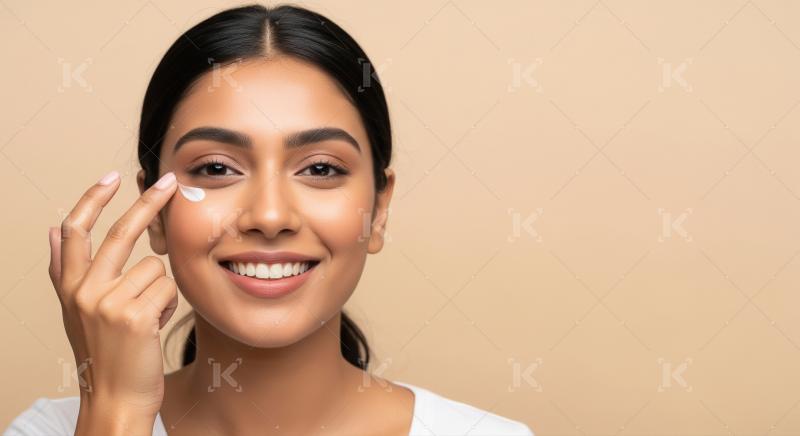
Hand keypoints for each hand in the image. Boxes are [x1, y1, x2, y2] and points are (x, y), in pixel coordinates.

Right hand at [48, 170, 178, 416]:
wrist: (115, 399)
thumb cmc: (105, 354)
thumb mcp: (75, 311)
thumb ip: (65, 270)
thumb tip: (55, 229)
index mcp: (69, 287)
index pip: (75, 232)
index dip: (92, 200)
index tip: (111, 177)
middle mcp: (83, 292)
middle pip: (119, 233)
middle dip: (148, 203)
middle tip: (169, 181)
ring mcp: (107, 304)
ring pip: (155, 268)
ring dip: (160, 291)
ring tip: (148, 318)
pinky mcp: (134, 317)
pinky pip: (168, 289)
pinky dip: (169, 306)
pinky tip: (155, 328)